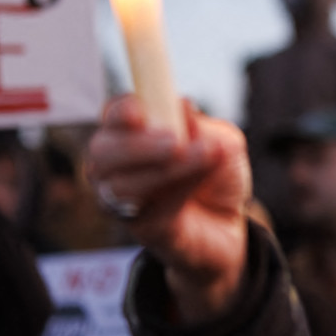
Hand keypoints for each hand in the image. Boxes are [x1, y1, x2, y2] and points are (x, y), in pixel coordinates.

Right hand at [87, 96, 249, 322]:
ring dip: (164, 169)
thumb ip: (201, 126)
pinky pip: (147, 211)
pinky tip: (199, 179)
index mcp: (133, 132)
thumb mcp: (221, 140)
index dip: (121, 111)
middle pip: (102, 151)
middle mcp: (117, 165)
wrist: (233, 224)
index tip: (139, 111)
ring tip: (203, 155)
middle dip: (136, 145)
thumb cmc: (217, 175)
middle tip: (175, 142)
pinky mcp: (142, 229)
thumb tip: (183, 107)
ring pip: (120, 185)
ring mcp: (124, 200)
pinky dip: (175, 191)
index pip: (113, 114)